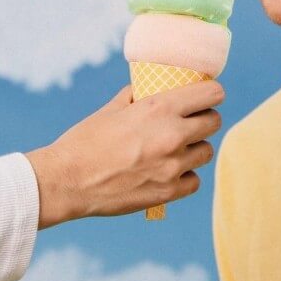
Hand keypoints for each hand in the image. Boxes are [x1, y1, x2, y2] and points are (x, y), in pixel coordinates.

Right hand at [25, 79, 223, 228]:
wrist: (66, 181)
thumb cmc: (84, 141)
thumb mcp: (112, 108)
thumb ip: (136, 96)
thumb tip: (147, 88)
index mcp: (160, 108)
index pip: (212, 94)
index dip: (210, 94)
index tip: (205, 97)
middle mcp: (173, 135)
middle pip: (214, 122)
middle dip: (204, 119)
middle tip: (190, 122)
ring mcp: (172, 166)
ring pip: (206, 152)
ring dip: (195, 148)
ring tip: (178, 149)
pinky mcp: (167, 192)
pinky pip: (194, 181)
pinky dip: (185, 176)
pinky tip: (170, 172)